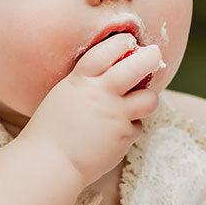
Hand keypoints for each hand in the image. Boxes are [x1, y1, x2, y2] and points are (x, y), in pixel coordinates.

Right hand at [23, 32, 162, 188]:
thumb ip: (86, 83)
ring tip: (140, 102)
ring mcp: (115, 115)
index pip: (107, 51)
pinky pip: (136, 127)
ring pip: (149, 99)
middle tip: (155, 55)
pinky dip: (129, 129)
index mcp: (81, 80)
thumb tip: (110, 73)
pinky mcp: (124, 136)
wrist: (50, 162)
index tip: (129, 41)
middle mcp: (101, 94)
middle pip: (136, 66)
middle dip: (150, 57)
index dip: (122, 42)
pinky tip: (113, 135)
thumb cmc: (51, 129)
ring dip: (148, 99)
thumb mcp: (64, 95)